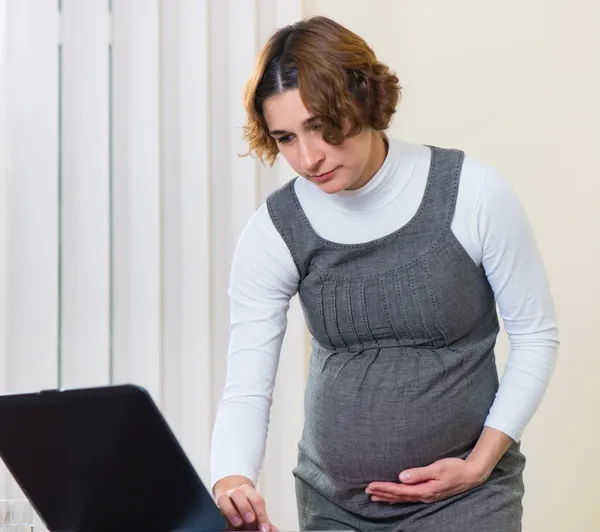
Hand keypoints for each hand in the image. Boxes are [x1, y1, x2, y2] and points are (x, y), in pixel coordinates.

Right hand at [215, 479, 277, 530]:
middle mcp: (236, 493)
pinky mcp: (216, 505)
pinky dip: (221, 515)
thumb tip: (274, 530)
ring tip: (238, 522)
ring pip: (225, 498)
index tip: (265, 528)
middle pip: (240, 494)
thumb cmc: (245, 504)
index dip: (261, 515)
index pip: (257, 500)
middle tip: (251, 520)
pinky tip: (225, 523)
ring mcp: (225, 498)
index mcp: (249, 492)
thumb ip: (263, 520)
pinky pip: (216, 508)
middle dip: (245, 508)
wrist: (230, 496)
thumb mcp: (255, 511)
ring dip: (231, 511)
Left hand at [365, 457, 488, 503]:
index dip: (384, 488)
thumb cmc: (455, 468)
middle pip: (399, 496)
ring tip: (375, 496)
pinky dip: (398, 498)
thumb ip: (419, 473)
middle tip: (367, 491)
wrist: (471, 475)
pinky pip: (409, 497)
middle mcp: (424, 495)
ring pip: (403, 498)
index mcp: (425, 490)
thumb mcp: (438, 468)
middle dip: (383, 493)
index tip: (371, 485)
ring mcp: (427, 496)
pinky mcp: (429, 493)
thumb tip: (402, 477)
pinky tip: (393, 498)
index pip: (400, 490)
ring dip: (388, 497)